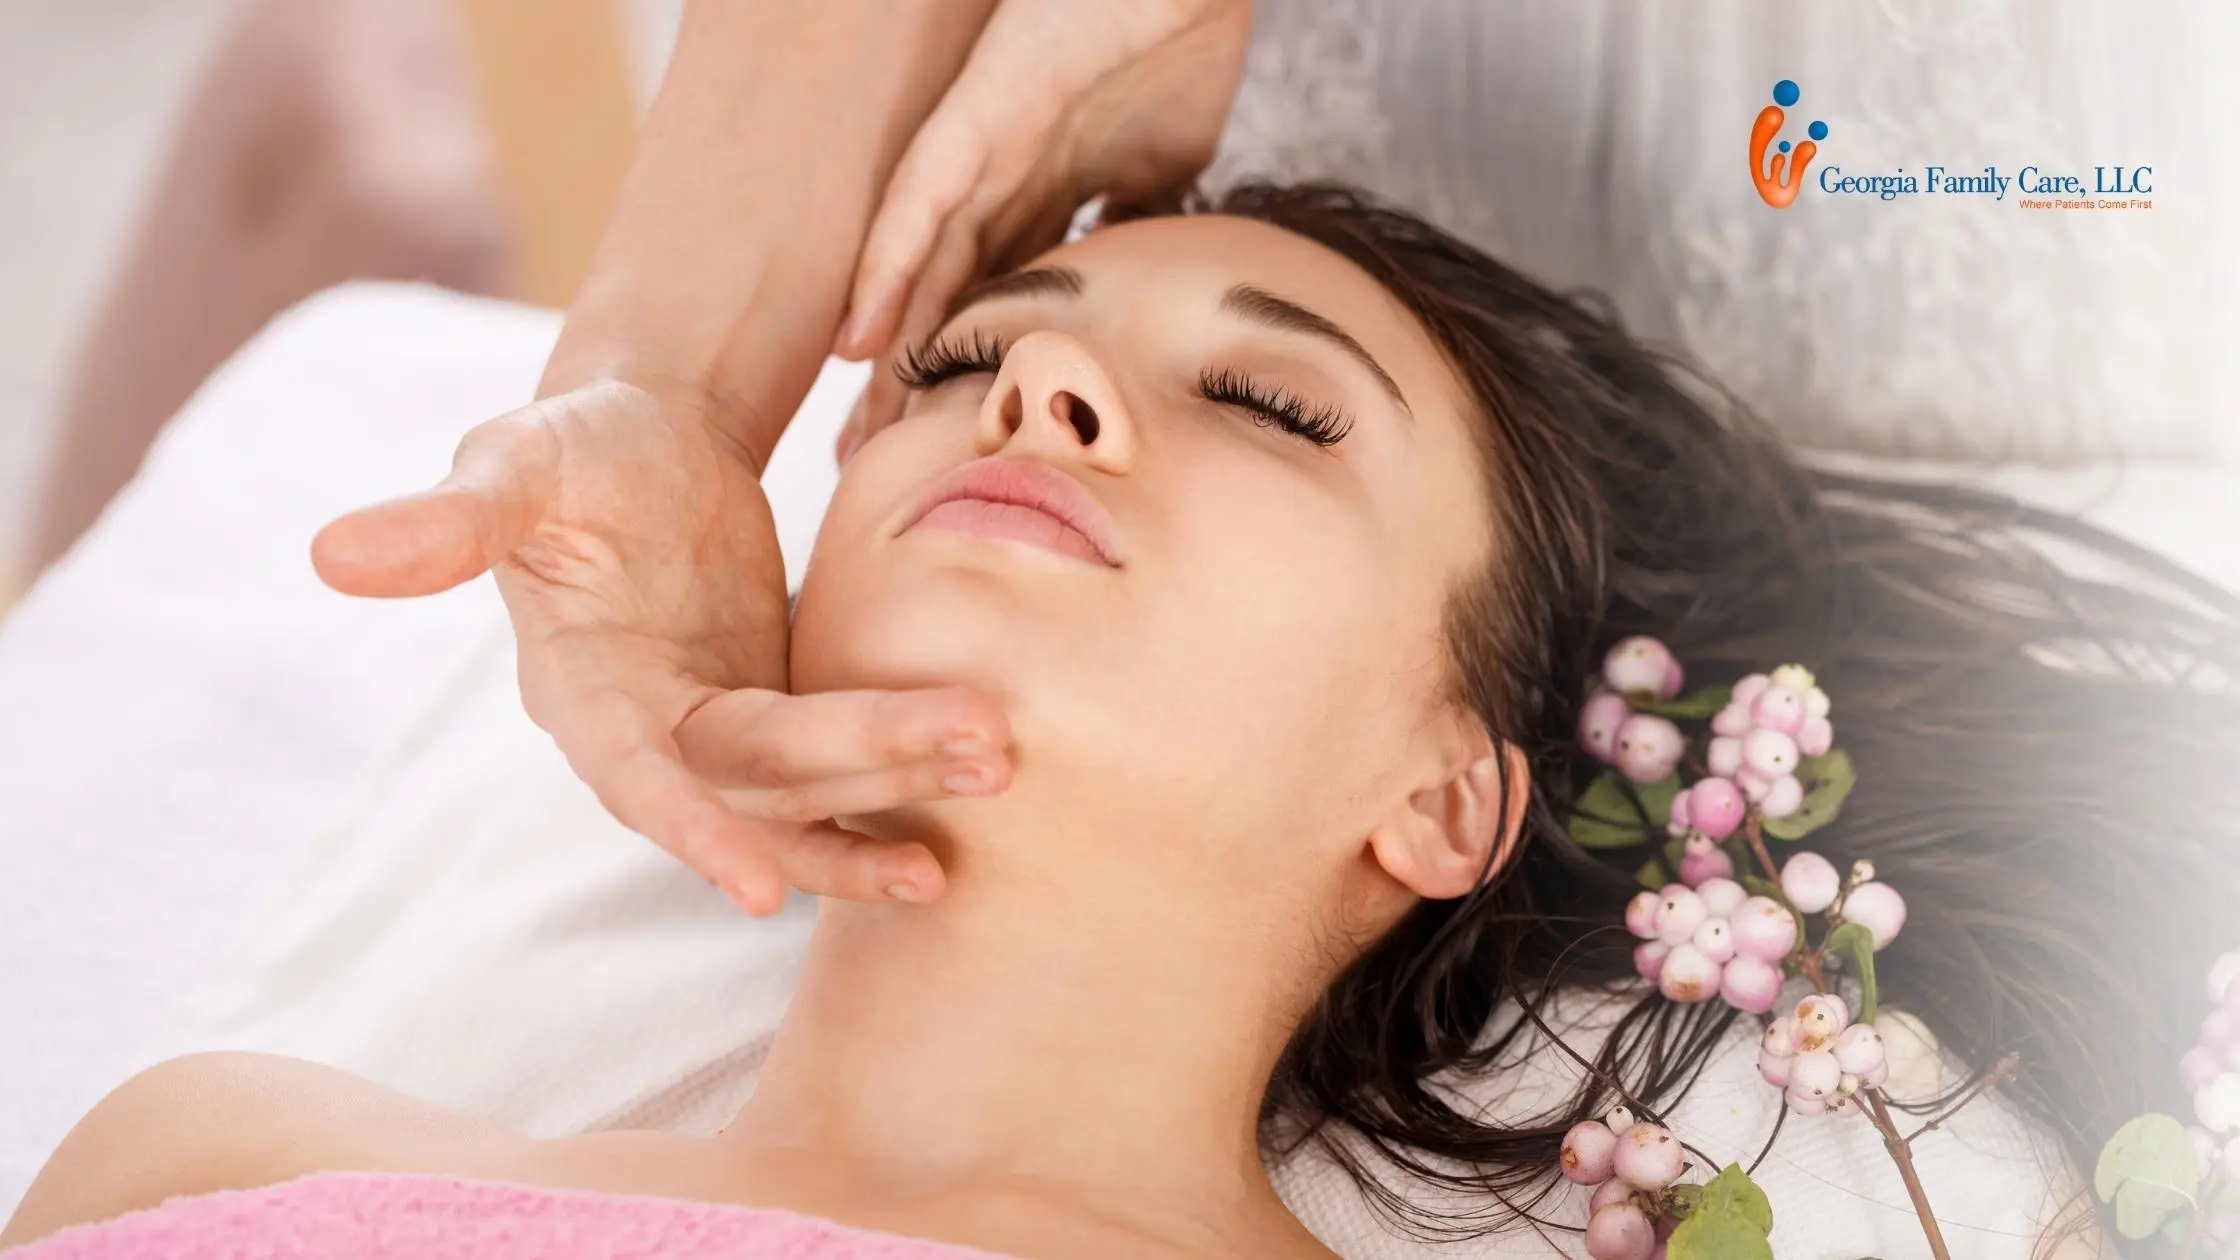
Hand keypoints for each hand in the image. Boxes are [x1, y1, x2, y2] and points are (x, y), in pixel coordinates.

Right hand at [312, 380, 1010, 913]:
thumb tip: (330, 553)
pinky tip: (955, 839)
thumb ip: (448, 520)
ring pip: (809, 787)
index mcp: (578, 687)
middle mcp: (647, 733)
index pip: (637, 774)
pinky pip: (832, 781)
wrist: (644, 445)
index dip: (694, 829)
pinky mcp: (772, 721)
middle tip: (979, 750)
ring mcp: (714, 736)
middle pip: (760, 777)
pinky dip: (887, 803)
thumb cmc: (574, 448)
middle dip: (863, 775)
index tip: (763, 886)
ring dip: (898, 789)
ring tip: (998, 771)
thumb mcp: (514, 464)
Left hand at [831, 0, 1251, 462]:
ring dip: (887, 355)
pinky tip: (858, 340)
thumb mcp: (1166, 162)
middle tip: (878, 468)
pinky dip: (888, 273)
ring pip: (919, 270)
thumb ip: (1138, 219)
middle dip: (913, 385)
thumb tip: (1144, 282)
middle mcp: (1002, 177)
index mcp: (1046, 189)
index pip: (996, 299)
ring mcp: (986, 149)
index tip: (954, 446)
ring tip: (855, 438)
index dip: (973, 372)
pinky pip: (920, 205)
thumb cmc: (1180, 39)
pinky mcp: (982, 118)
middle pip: (945, 299)